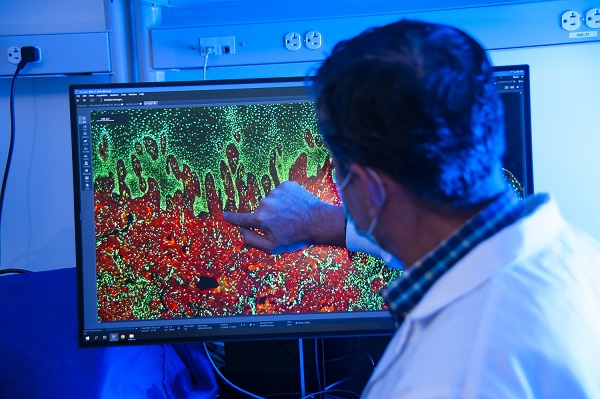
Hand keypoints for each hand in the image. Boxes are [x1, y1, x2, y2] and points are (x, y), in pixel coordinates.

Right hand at [223, 180, 345, 253]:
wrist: (318, 222)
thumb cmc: (296, 237)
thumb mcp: (272, 246)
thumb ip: (252, 240)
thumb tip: (241, 231)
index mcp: (260, 219)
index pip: (242, 219)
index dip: (232, 218)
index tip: (224, 215)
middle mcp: (265, 202)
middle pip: (262, 211)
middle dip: (270, 218)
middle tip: (285, 225)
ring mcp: (277, 192)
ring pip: (272, 201)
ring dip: (279, 207)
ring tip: (293, 216)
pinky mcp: (287, 185)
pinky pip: (282, 192)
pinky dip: (287, 198)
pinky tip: (296, 206)